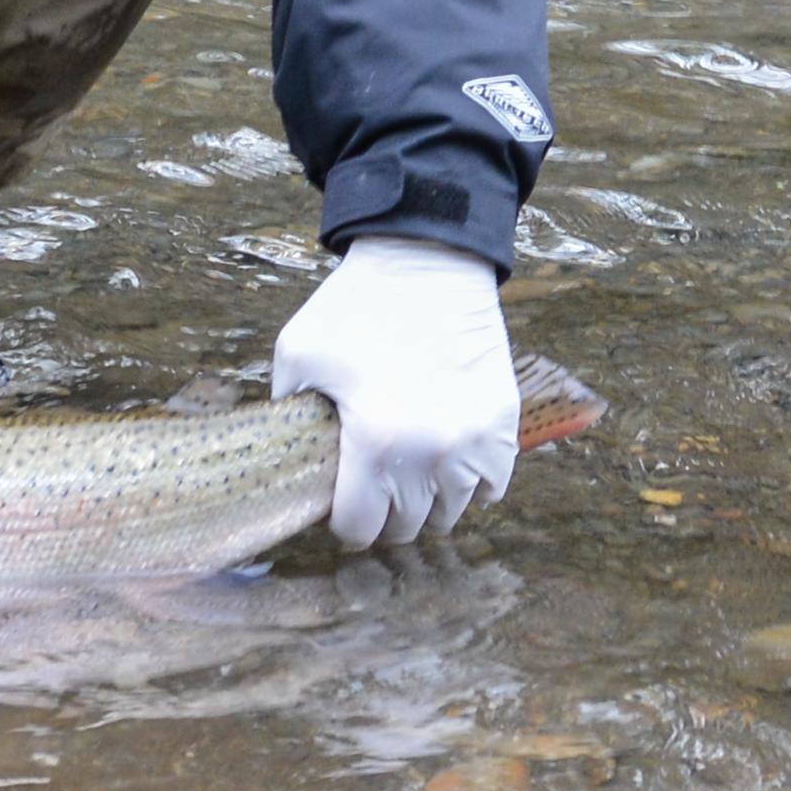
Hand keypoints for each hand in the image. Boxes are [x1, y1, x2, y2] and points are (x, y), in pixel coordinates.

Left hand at [269, 235, 520, 549]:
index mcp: (374, 442)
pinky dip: (469, 485)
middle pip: (405, 527)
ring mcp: (473, 443)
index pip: (359, 527)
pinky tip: (445, 460)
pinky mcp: (502, 427)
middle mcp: (429, 454)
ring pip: (448, 514)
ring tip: (407, 470)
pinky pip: (490, 488)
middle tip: (371, 483)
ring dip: (426, 501)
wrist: (426, 262)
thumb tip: (288, 459)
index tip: (340, 501)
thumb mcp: (296, 355)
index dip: (343, 521)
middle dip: (383, 513)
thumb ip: (287, 413)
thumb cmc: (355, 307)